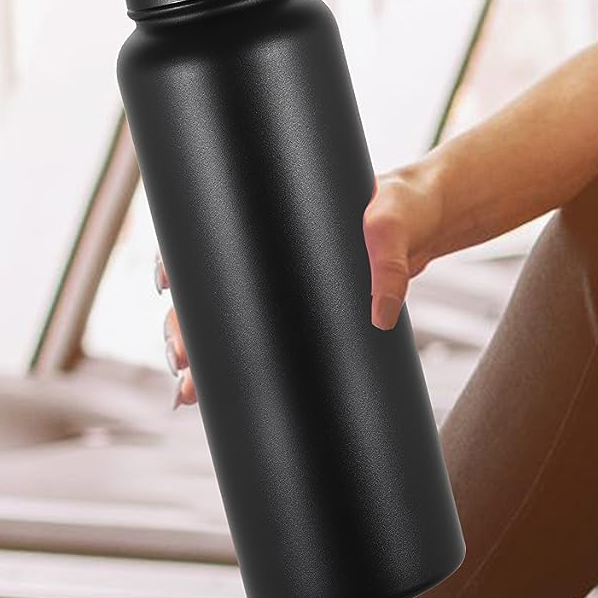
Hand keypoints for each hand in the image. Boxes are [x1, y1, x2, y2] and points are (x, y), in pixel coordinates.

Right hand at [156, 163, 446, 407]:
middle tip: (182, 365)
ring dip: (203, 357)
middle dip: (184, 331)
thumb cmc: (406, 205)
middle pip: (208, 293)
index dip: (176, 264)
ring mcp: (285, 283)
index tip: (166, 289)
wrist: (430, 218)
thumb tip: (380, 313)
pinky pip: (266, 335)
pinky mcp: (309, 308)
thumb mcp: (395, 222)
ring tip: (188, 391)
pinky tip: (220, 392)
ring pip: (228, 321)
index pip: (206, 236)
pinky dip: (243, 363)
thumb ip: (390, 260)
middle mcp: (269, 251)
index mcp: (272, 218)